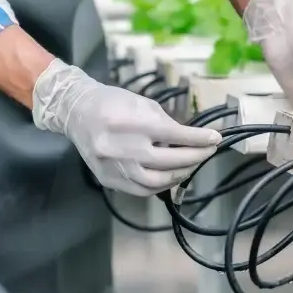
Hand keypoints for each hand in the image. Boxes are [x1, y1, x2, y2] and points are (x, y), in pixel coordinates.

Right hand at [31, 59, 222, 195]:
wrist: (76, 112)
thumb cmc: (114, 102)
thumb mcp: (143, 103)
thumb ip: (166, 123)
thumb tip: (190, 139)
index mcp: (135, 124)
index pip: (176, 135)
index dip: (199, 139)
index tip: (216, 139)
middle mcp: (125, 149)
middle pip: (170, 161)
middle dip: (195, 157)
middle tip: (208, 152)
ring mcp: (115, 168)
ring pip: (157, 182)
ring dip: (181, 175)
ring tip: (191, 165)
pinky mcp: (109, 180)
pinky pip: (141, 190)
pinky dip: (161, 186)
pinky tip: (171, 176)